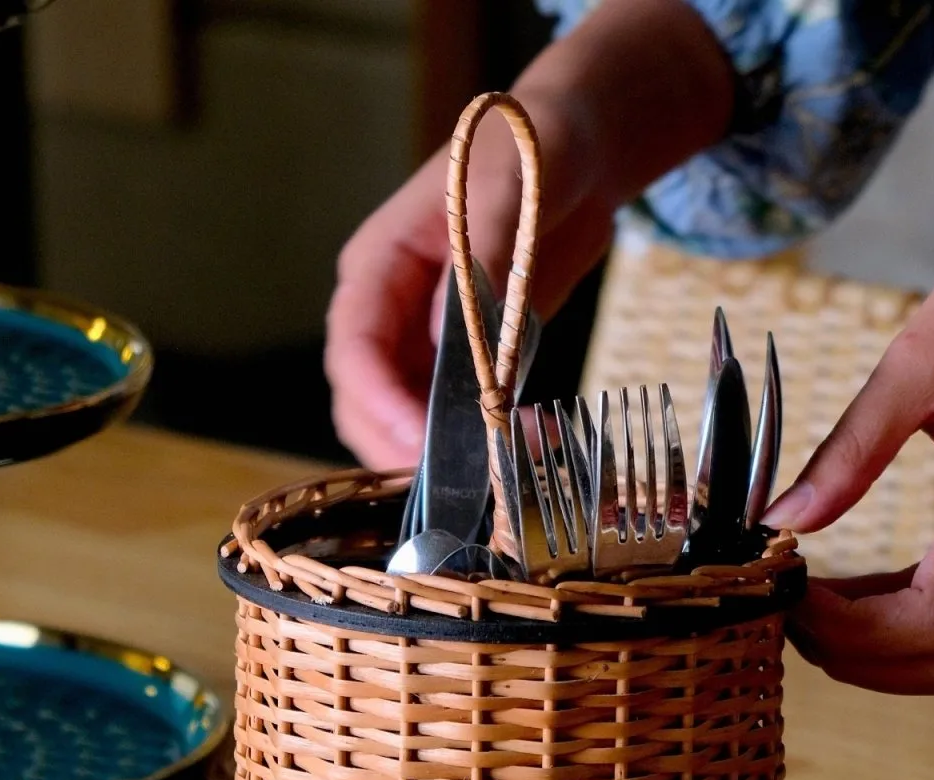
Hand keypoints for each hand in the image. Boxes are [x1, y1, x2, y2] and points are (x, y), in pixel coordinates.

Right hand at [323, 115, 614, 469]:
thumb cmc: (529, 150)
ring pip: (410, 420)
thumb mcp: (504, 192)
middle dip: (407, 445)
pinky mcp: (468, 361)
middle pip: (368, 402)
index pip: (355, 349)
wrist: (578, 154)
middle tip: (466, 475)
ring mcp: (427, 342)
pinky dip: (490, 438)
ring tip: (514, 457)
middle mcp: (391, 313)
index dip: (380, 402)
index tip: (422, 439)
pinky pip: (462, 416)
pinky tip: (534, 439)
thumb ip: (479, 261)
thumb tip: (447, 338)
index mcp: (378, 267)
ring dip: (451, 452)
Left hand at [763, 222, 933, 693]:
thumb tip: (784, 520)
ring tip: (815, 614)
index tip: (790, 597)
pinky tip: (856, 597)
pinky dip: (913, 625)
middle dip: (866, 660)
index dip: (854, 631)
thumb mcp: (913, 364)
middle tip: (794, 620)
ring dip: (889, 655)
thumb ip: (848, 452)